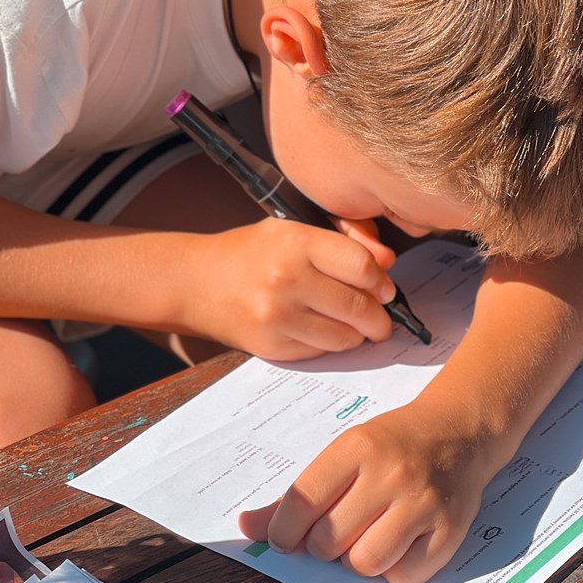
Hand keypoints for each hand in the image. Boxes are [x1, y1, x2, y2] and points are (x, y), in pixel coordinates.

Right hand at [180, 217, 397, 360]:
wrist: (194, 282)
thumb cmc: (249, 252)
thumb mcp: (291, 230)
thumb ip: (343, 242)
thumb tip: (388, 264)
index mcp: (296, 242)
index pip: (363, 266)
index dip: (381, 281)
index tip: (384, 288)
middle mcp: (287, 279)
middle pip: (359, 307)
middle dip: (379, 317)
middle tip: (381, 316)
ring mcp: (278, 317)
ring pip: (345, 336)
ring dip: (359, 335)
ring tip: (356, 325)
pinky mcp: (272, 347)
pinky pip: (321, 352)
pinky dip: (331, 345)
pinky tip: (324, 330)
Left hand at [238, 399, 489, 582]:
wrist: (459, 430)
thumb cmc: (392, 445)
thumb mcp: (344, 454)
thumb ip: (296, 496)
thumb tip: (246, 529)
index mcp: (357, 447)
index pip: (302, 502)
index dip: (284, 531)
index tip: (286, 538)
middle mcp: (390, 473)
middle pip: (329, 541)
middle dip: (324, 546)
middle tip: (338, 530)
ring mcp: (423, 503)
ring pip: (366, 563)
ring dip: (359, 560)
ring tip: (368, 537)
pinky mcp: (449, 531)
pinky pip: (404, 578)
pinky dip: (395, 571)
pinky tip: (400, 544)